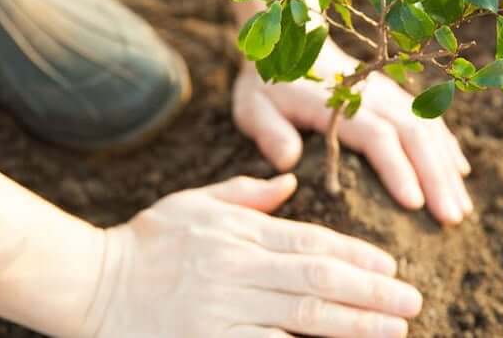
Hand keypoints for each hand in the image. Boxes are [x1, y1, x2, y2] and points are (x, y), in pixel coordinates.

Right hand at [85, 175, 420, 337]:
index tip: (391, 267)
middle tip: (411, 301)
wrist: (90, 285)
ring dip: (354, 324)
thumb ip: (245, 193)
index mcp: (238, 232)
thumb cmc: (147, 242)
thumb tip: (288, 180)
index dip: (357, 255)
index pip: (311, 243)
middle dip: (371, 292)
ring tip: (394, 328)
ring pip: (303, 317)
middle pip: (318, 280)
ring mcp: (224, 310)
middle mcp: (237, 269)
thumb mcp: (194, 203)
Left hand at [232, 40, 472, 223]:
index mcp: (337, 102)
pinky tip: (460, 172)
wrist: (289, 41)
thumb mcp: (253, 107)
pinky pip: (429, 119)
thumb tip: (287, 162)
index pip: (377, 136)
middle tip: (452, 219)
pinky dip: (446, 146)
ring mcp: (387, 93)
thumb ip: (269, 132)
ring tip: (462, 209)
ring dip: (446, 168)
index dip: (397, 169)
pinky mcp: (395, 96)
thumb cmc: (269, 85)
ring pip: (428, 129)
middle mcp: (371, 95)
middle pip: (413, 135)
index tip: (415, 205)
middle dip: (435, 178)